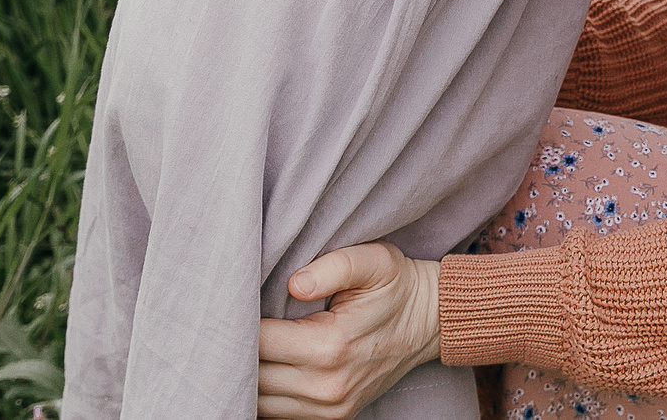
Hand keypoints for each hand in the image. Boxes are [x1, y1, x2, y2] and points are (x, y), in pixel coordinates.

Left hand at [255, 243, 442, 419]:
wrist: (431, 322)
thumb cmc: (397, 286)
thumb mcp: (374, 261)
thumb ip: (333, 266)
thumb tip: (294, 284)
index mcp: (331, 346)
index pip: (260, 342)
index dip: (242, 322)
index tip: (239, 301)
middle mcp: (327, 386)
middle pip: (254, 377)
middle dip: (239, 350)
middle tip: (235, 322)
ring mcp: (330, 409)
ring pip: (261, 401)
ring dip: (249, 376)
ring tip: (248, 345)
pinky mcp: (333, 418)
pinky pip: (279, 414)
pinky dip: (266, 394)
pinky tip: (267, 367)